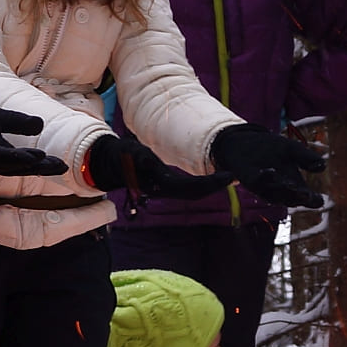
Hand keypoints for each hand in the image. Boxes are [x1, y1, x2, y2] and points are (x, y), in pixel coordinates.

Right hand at [84, 133, 234, 198]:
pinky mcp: (167, 184)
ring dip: (211, 186)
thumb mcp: (128, 153)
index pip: (190, 187)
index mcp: (158, 184)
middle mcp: (164, 189)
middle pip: (195, 193)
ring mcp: (166, 188)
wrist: (112, 163)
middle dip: (215, 185)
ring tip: (229, 177)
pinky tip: (214, 177)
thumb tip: (148, 162)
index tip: (228, 176)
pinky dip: (203, 183)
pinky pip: (189, 188)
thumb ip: (138, 158)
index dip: (210, 183)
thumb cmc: (121, 156)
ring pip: (193, 192)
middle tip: (234, 176)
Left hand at [211, 125, 325, 208]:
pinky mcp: (250, 180)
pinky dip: (264, 178)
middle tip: (306, 195)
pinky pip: (258, 182)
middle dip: (298, 196)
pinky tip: (271, 172)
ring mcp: (264, 187)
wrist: (246, 141)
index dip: (313, 200)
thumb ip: (306, 157)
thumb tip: (323, 165)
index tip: (319, 200)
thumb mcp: (292, 150)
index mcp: (295, 186)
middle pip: (291, 198)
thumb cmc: (272, 148)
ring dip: (282, 189)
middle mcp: (280, 191)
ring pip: (275, 193)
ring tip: (291, 184)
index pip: (307, 198)